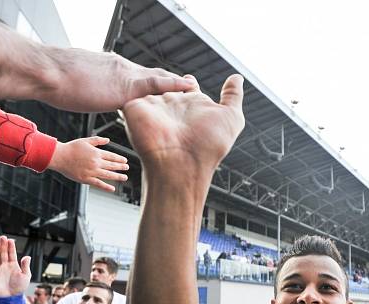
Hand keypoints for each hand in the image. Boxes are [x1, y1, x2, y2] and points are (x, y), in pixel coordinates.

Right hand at [0, 236, 30, 297]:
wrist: (10, 299)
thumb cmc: (19, 289)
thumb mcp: (26, 276)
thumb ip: (26, 266)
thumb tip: (27, 256)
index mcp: (14, 266)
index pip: (12, 254)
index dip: (11, 247)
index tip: (11, 240)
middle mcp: (5, 266)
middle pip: (3, 253)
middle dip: (3, 245)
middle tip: (2, 237)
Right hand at [46, 50, 195, 111]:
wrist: (46, 72)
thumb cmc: (51, 79)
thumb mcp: (74, 81)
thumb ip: (87, 84)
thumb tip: (85, 89)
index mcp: (108, 66)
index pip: (134, 73)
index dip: (148, 80)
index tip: (160, 85)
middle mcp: (120, 67)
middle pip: (150, 73)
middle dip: (167, 80)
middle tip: (186, 84)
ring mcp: (124, 75)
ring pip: (157, 77)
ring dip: (175, 83)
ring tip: (194, 87)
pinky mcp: (125, 86)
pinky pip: (156, 84)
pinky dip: (174, 85)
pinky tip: (189, 88)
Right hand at [48, 137, 128, 191]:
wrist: (60, 157)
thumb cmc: (72, 148)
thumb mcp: (85, 141)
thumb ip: (97, 140)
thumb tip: (108, 140)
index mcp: (96, 153)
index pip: (111, 156)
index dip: (119, 159)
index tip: (125, 160)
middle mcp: (96, 163)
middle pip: (112, 166)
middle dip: (121, 167)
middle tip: (127, 168)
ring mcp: (91, 172)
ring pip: (108, 175)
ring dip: (118, 177)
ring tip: (125, 177)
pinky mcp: (86, 179)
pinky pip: (98, 184)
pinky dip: (106, 187)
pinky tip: (113, 189)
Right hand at [122, 74, 244, 179]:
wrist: (181, 164)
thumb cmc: (208, 146)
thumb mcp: (231, 118)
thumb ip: (232, 96)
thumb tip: (237, 77)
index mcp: (193, 105)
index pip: (188, 86)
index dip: (188, 82)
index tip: (190, 80)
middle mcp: (173, 105)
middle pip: (167, 82)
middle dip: (165, 76)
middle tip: (166, 74)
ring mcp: (154, 106)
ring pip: (149, 84)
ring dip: (150, 78)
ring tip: (153, 75)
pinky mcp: (135, 108)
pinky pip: (131, 90)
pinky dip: (132, 83)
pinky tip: (135, 79)